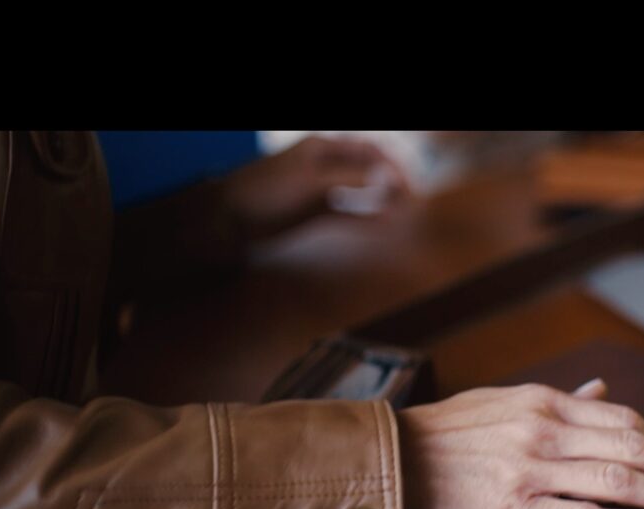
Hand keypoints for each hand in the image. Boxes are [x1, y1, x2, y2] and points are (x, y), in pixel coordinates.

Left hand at [219, 135, 409, 241]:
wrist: (228, 218)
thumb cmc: (266, 191)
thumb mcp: (311, 180)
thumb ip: (351, 177)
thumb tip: (389, 177)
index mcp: (323, 147)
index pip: (371, 149)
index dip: (395, 165)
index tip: (410, 186)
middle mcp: (327, 165)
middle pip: (371, 169)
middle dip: (395, 182)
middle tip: (415, 201)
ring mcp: (323, 189)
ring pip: (363, 191)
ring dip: (384, 200)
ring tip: (405, 214)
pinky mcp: (317, 212)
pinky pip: (350, 213)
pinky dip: (368, 218)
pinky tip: (384, 226)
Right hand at [397, 379, 643, 508]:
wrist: (393, 460)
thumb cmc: (449, 431)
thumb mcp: (505, 400)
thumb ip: (559, 399)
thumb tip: (601, 389)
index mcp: (544, 403)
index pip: (624, 420)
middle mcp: (543, 431)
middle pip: (632, 448)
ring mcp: (531, 471)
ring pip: (616, 481)